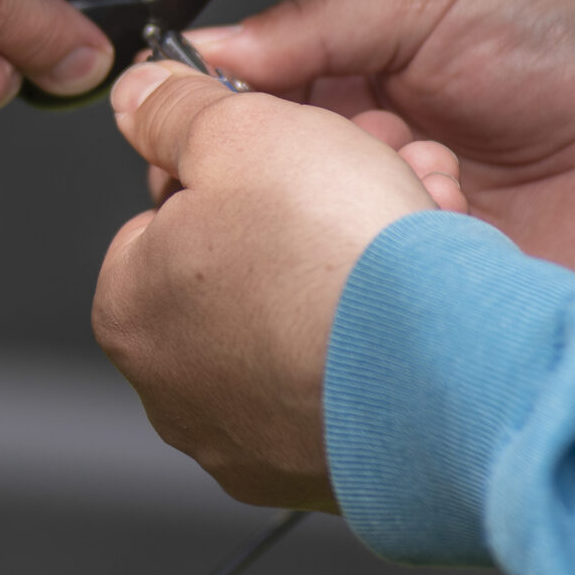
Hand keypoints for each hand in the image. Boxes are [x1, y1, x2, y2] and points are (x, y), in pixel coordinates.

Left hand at [93, 62, 433, 508]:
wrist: (444, 363)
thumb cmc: (335, 254)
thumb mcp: (241, 129)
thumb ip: (177, 110)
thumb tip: (140, 96)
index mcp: (130, 309)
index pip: (167, 215)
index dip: (236, 172)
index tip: (284, 162)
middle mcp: (175, 393)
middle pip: (237, 272)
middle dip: (297, 226)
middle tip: (353, 194)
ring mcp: (251, 447)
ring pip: (298, 328)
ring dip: (344, 282)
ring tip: (399, 243)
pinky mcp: (325, 478)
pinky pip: (346, 389)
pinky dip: (375, 348)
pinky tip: (412, 313)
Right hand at [189, 0, 574, 270]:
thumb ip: (316, 23)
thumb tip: (207, 49)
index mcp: (351, 86)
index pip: (247, 113)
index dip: (221, 119)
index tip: (207, 121)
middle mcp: (367, 165)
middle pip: (270, 190)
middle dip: (294, 169)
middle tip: (336, 146)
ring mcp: (403, 235)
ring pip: (322, 248)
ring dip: (359, 214)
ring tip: (423, 178)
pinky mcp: (443, 297)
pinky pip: (385, 300)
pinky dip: (403, 269)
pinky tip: (446, 232)